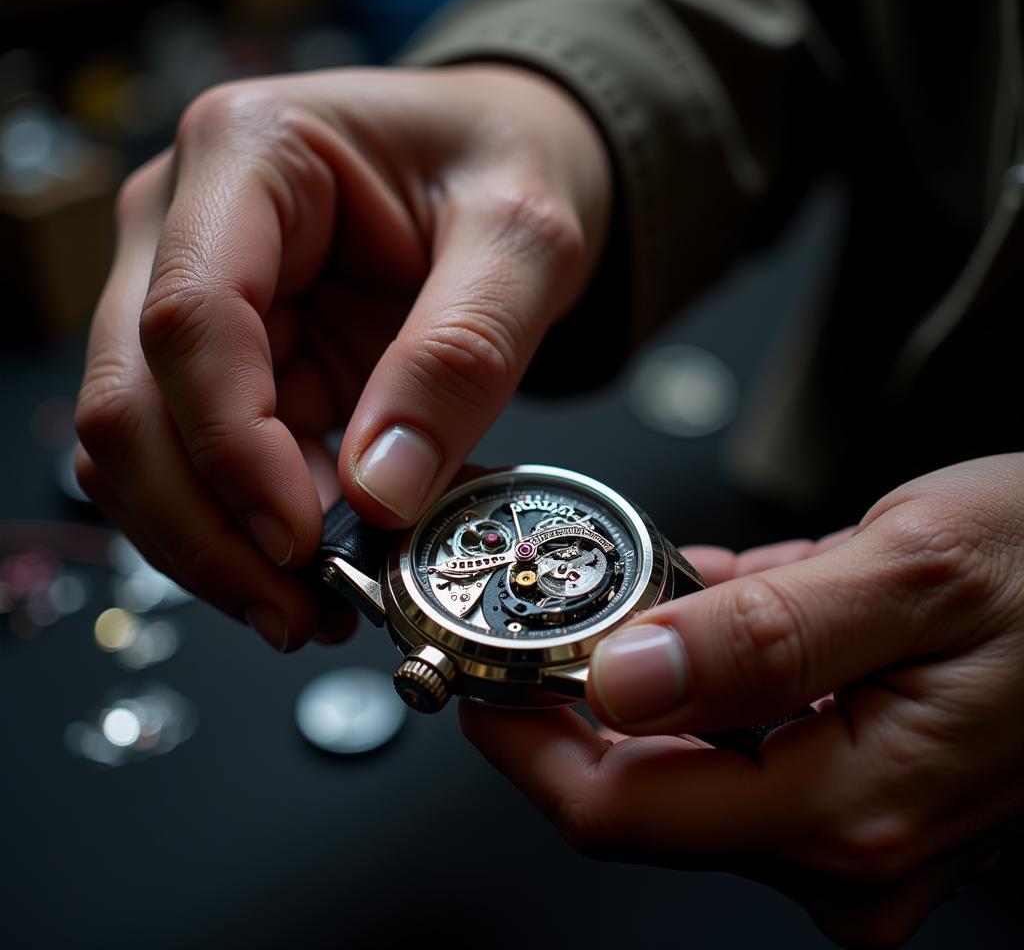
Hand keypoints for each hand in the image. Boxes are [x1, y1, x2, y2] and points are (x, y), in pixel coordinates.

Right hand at [74, 65, 610, 649]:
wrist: (510, 155)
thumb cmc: (512, 159)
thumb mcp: (523, 241)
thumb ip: (459, 356)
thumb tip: (380, 493)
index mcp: (248, 154)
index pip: (191, 319)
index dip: (232, 447)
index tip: (301, 538)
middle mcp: (189, 225)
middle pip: (133, 400)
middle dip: (205, 526)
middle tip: (296, 610)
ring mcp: (196, 296)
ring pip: (145, 449)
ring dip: (214, 543)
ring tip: (311, 605)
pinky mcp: (231, 360)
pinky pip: (205, 462)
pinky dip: (247, 529)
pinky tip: (314, 568)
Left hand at [460, 454, 1023, 947]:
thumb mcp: (913, 572)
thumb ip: (762, 637)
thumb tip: (627, 680)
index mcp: (848, 809)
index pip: (618, 809)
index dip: (526, 739)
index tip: (480, 671)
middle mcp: (847, 844)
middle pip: (642, 790)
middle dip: (575, 698)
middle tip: (544, 607)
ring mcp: (856, 824)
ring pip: (689, 756)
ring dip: (645, 673)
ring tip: (636, 584)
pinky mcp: (863, 786)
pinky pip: (745, 735)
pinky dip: (708, 670)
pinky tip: (716, 605)